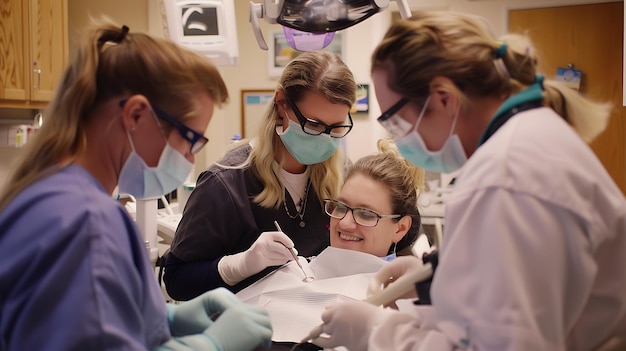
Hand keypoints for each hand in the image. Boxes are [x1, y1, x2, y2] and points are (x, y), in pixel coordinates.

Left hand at [157, 303, 271, 350]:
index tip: (251, 337)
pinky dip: (243, 322)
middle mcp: (224, 293)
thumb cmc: (185, 322)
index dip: (245, 323)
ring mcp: (226, 297)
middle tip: (256, 338)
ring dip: (248, 322)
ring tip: (254, 337)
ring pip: (244, 310)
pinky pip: (239, 312)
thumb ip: (217, 331)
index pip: (237, 309)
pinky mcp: (226, 303)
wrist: (177, 317)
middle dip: (250, 322)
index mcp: (217, 296)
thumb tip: (233, 339)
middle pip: (244, 308)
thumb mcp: (201, 328)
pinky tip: (246, 333)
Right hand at [205, 303, 271, 350]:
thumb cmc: (212, 341)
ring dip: (266, 333)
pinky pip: (267, 334)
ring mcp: (248, 320)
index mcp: (234, 307)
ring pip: (267, 324)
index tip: (258, 329)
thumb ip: (237, 322)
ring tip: (263, 343)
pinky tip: (262, 347)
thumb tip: (252, 328)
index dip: (258, 319)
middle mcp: (242, 311)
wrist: (206, 348)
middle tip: (264, 336)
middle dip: (265, 324)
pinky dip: (267, 342)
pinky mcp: (253, 331)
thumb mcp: (224, 325)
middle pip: (264, 313)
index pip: (254, 309)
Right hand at [218, 231, 295, 285]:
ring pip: (280, 255)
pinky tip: (277, 261)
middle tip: (294, 255)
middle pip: (281, 247)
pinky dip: (280, 262)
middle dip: (289, 252)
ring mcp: (261, 251)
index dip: (288, 241)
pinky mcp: (261, 259)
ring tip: (284, 258)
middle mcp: (263, 241)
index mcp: (266, 235)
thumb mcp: (269, 244)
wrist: (246, 262)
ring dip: (285, 258)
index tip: (292, 246)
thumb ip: (279, 245)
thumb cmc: (260, 252)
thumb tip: (293, 250)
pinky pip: (276, 261)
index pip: (280, 235)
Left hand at [312, 300, 381, 350]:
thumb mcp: (364, 308)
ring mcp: (336, 327)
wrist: (380, 329)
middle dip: (329, 321)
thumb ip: (354, 310)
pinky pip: (323, 341)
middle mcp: (337, 314)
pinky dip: (319, 340)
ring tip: (326, 333)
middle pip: (325, 317)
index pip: (330, 307)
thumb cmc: (377, 319)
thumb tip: (352, 314)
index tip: (333, 315)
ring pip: (325, 328)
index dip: (332, 312)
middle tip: (334, 325)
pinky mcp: (337, 340)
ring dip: (328, 330)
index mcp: (344, 305)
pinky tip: (315, 340)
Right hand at [368, 256, 423, 304]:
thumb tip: (383, 295)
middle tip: (376, 303)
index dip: (375, 284)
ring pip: (385, 288)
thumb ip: (396, 287)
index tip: (374, 296)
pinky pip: (391, 293)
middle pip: (381, 280)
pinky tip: (394, 307)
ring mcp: (398, 278)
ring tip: (388, 307)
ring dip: (385, 298)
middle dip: (378, 293)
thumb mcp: (411, 282)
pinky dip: (390, 301)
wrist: (440, 281)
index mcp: (398, 263)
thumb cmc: (426, 278)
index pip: (381, 273)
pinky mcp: (401, 286)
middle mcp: (396, 270)